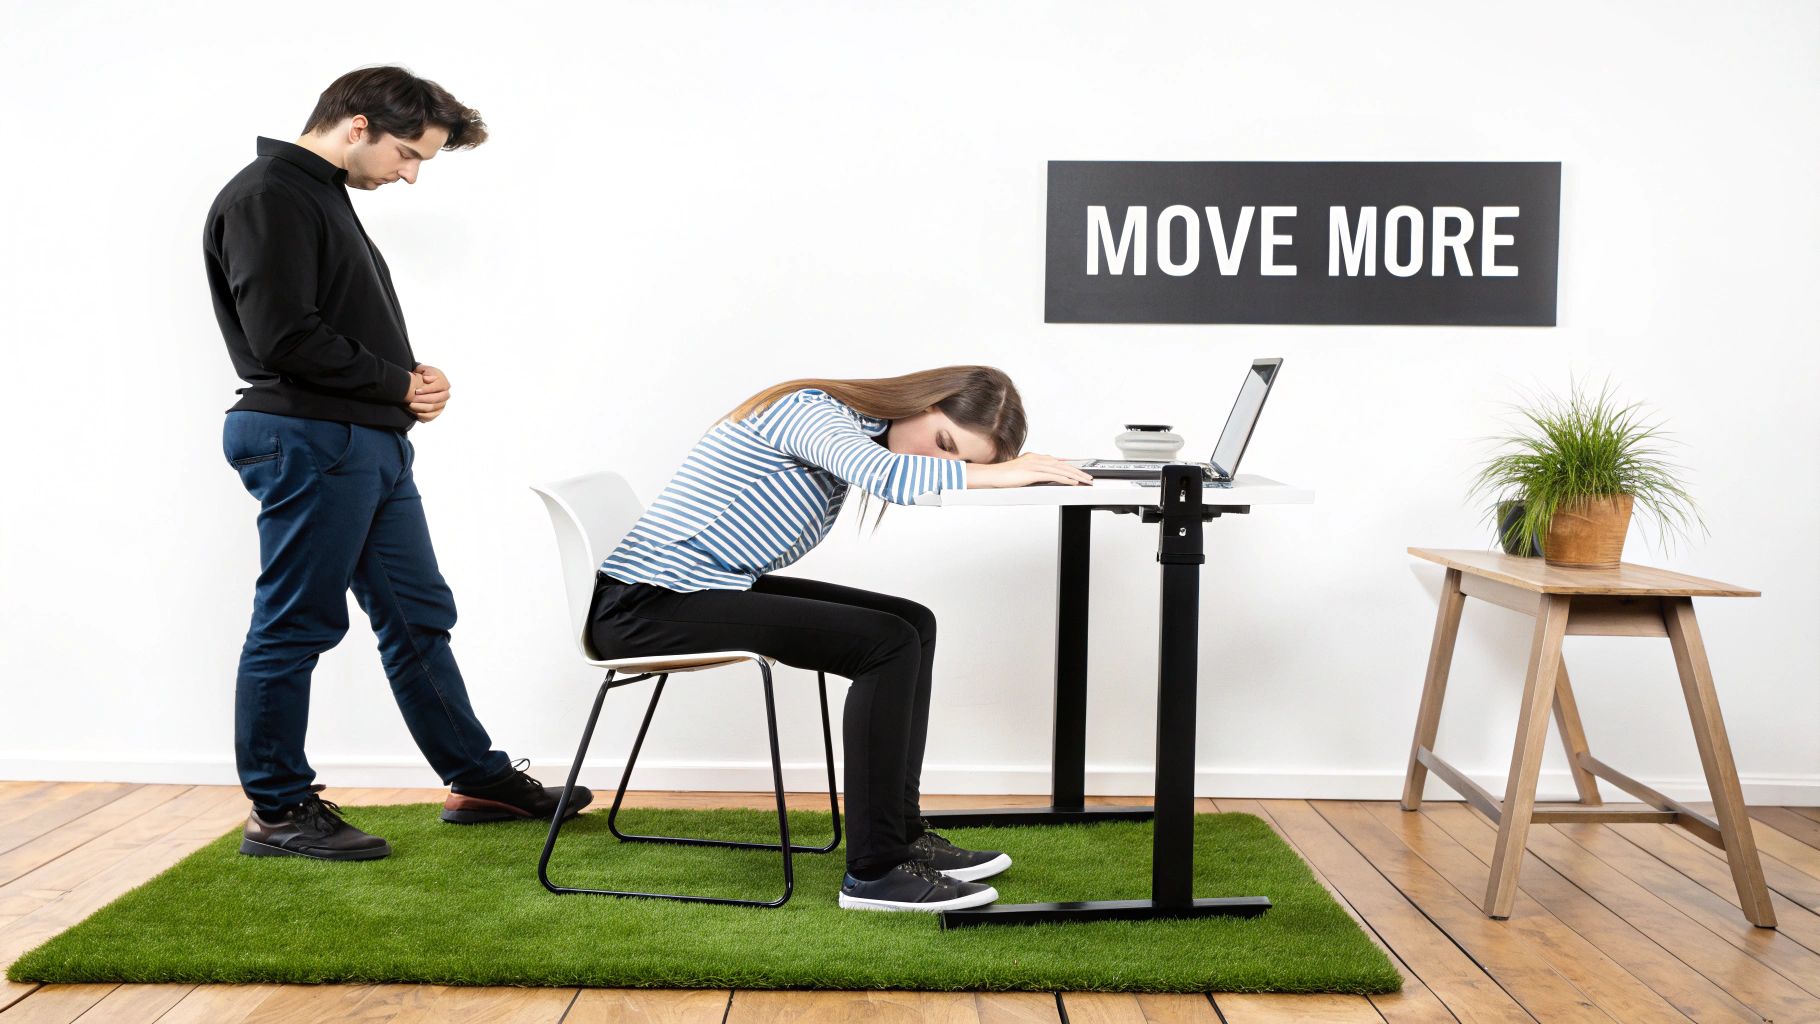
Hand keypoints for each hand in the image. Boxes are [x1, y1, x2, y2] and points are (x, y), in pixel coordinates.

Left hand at [408, 364, 450, 422]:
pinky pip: (430, 417)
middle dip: (422, 400)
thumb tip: (427, 379)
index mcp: (444, 384)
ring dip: (420, 408)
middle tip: (411, 400)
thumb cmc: (423, 375)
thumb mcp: (424, 369)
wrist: (422, 382)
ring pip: (433, 409)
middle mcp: (445, 395)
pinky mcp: (437, 412)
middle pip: (436, 399)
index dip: (427, 389)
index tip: (416, 391)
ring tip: (409, 406)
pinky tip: (414, 412)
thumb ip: (426, 372)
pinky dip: (422, 416)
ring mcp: (442, 404)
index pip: (438, 387)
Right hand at [965, 453, 1093, 487]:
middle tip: (1089, 478)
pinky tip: (1073, 482)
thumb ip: (1033, 474)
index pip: (1057, 462)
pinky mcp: (1033, 472)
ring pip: (1061, 469)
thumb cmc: (1002, 477)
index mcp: (1034, 458)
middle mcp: (1037, 459)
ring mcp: (1035, 464)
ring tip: (1086, 481)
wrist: (991, 476)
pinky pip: (1054, 475)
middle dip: (1078, 471)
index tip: (1081, 472)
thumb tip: (1043, 479)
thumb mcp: (1021, 474)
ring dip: (1076, 475)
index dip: (1071, 467)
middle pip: (1063, 464)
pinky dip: (1066, 478)